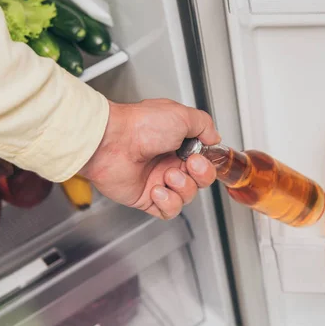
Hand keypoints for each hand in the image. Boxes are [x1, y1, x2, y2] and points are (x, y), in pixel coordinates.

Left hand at [79, 99, 219, 218]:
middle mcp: (168, 162)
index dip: (208, 163)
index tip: (202, 156)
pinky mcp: (145, 198)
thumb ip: (204, 125)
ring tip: (167, 176)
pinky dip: (167, 203)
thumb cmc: (140, 125)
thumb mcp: (182, 115)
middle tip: (190, 164)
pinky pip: (168, 211)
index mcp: (178, 143)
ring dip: (182, 187)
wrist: (111, 141)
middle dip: (200, 175)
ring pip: (187, 196)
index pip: (204, 161)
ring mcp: (157, 181)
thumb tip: (214, 137)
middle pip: (200, 181)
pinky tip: (157, 190)